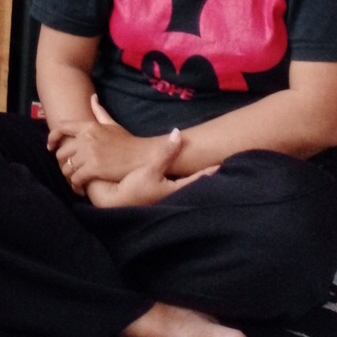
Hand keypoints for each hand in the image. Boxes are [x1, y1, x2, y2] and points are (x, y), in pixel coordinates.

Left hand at [49, 94, 151, 190]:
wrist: (142, 155)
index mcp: (88, 126)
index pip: (61, 127)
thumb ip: (99, 112)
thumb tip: (92, 97)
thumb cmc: (127, 141)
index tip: (50, 146)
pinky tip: (81, 188)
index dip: (52, 138)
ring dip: (68, 177)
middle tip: (68, 170)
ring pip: (67, 168)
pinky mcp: (94, 168)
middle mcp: (86, 138)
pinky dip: (76, 185)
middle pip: (61, 152)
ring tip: (74, 181)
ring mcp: (89, 153)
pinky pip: (76, 178)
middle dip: (62, 163)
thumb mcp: (111, 124)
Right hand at [86, 134, 218, 207]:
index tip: (223, 163)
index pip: (198, 178)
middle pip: (193, 182)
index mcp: (175, 189)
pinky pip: (173, 184)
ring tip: (203, 168)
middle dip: (204, 173)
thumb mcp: (150, 169)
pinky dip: (180, 178)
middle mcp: (172, 194)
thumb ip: (165, 152)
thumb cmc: (134, 188)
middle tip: (218, 163)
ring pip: (183, 184)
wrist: (114, 203)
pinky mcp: (155, 195)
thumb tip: (178, 133)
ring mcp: (163, 195)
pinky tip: (179, 174)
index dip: (210, 169)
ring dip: (192, 176)